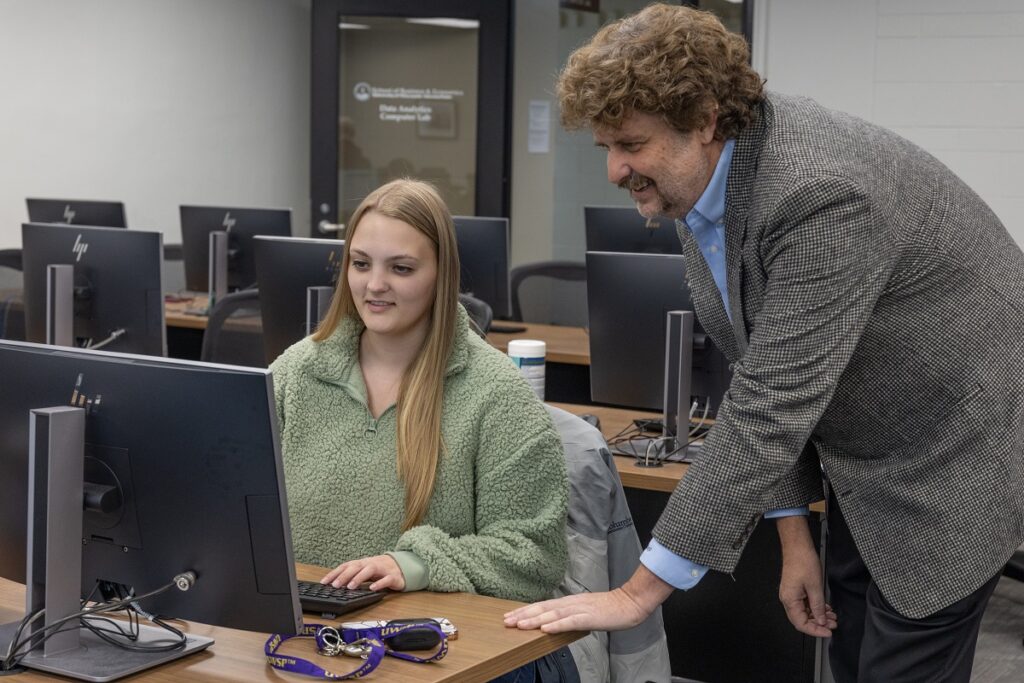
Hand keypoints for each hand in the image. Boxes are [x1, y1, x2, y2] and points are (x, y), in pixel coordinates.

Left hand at [321, 554, 405, 591]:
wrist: (401, 567)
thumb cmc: (379, 571)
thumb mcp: (363, 572)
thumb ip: (352, 577)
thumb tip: (334, 585)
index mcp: (362, 564)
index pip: (346, 566)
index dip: (334, 573)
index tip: (324, 582)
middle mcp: (370, 564)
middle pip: (356, 566)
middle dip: (345, 575)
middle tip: (335, 585)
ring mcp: (382, 569)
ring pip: (369, 570)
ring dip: (359, 577)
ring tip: (350, 586)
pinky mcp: (393, 577)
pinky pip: (386, 579)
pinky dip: (379, 583)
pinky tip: (372, 588)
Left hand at [503, 565, 672, 632]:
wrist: (629, 603)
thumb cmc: (609, 609)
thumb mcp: (585, 610)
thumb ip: (569, 615)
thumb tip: (553, 622)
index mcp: (569, 601)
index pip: (542, 606)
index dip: (525, 611)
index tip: (510, 616)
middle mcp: (571, 603)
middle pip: (542, 608)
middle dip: (523, 615)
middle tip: (506, 621)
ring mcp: (580, 609)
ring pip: (552, 615)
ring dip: (534, 619)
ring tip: (519, 625)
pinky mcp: (589, 617)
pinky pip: (570, 622)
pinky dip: (556, 625)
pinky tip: (545, 629)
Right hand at [776, 517, 835, 637]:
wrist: (797, 545)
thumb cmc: (803, 561)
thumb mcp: (815, 586)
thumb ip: (818, 606)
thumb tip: (821, 621)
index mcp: (789, 600)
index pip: (801, 623)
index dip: (815, 630)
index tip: (828, 632)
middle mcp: (788, 599)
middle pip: (802, 619)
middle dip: (818, 624)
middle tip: (833, 625)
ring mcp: (791, 594)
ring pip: (805, 612)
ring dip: (818, 616)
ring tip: (832, 617)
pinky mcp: (795, 589)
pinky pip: (805, 604)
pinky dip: (815, 607)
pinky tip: (826, 608)